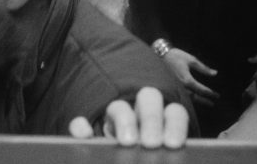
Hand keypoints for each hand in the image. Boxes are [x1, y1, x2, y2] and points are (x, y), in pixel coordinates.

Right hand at [68, 87, 188, 148]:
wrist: (122, 160)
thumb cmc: (149, 159)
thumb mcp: (158, 157)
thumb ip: (163, 156)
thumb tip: (169, 154)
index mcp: (163, 123)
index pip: (174, 113)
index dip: (176, 124)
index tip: (172, 144)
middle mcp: (140, 115)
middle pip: (149, 99)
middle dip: (152, 119)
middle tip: (152, 143)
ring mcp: (113, 120)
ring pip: (118, 107)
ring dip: (124, 120)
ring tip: (128, 142)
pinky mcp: (88, 131)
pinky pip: (81, 123)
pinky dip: (81, 128)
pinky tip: (85, 136)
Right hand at [163, 48, 219, 105]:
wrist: (159, 55)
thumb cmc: (176, 56)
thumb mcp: (191, 60)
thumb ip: (203, 68)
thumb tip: (215, 73)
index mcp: (187, 80)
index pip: (201, 90)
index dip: (210, 94)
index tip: (217, 96)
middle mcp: (181, 87)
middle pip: (195, 97)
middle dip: (205, 101)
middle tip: (213, 104)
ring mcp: (175, 88)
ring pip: (188, 99)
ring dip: (197, 101)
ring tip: (205, 103)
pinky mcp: (171, 87)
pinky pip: (181, 96)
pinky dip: (188, 99)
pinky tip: (192, 99)